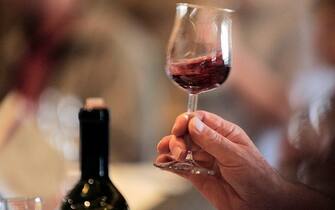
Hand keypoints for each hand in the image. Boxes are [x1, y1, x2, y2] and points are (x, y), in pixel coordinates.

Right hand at [155, 111, 285, 209]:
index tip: (178, 128)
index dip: (187, 121)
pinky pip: (180, 167)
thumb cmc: (257, 176)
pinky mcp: (198, 176)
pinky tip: (163, 163)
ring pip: (182, 148)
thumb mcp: (235, 154)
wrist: (260, 204)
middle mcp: (212, 144)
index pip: (201, 119)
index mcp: (224, 133)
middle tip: (178, 150)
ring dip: (172, 149)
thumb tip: (193, 124)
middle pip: (187, 133)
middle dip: (178, 138)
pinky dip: (170, 164)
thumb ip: (212, 140)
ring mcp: (204, 160)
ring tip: (172, 156)